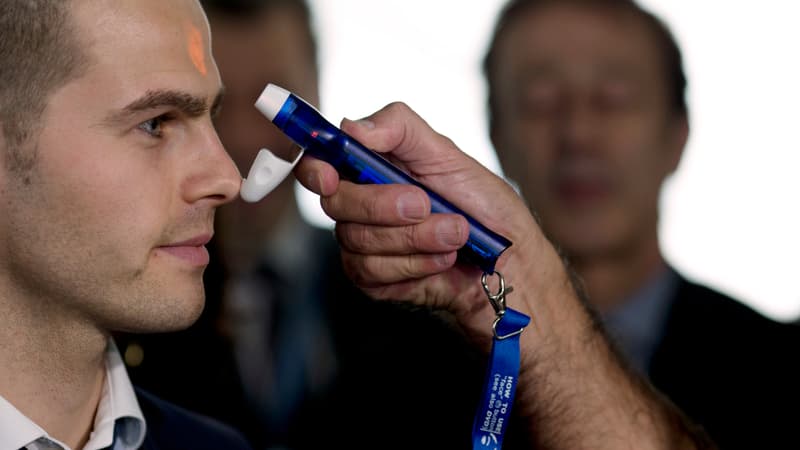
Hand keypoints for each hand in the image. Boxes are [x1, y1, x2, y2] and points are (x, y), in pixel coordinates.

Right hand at [294, 101, 557, 343]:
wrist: (508, 262)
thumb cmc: (482, 205)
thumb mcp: (448, 155)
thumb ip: (400, 129)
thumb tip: (352, 127)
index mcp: (370, 168)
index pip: (320, 164)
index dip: (316, 169)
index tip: (333, 177)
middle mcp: (359, 205)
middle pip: (337, 203)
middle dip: (384, 205)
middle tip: (426, 204)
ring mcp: (363, 245)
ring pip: (358, 240)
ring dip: (414, 237)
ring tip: (454, 234)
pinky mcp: (373, 281)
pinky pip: (373, 272)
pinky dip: (416, 264)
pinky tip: (442, 259)